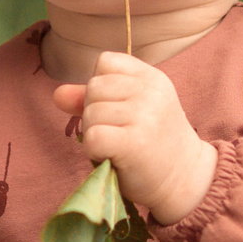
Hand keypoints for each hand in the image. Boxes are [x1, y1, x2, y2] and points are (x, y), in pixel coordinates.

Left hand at [51, 51, 217, 221]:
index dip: (102, 87)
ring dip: (95, 133)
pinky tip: (113, 157)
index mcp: (151, 77)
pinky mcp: (134, 142)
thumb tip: (57, 94)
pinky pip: (92, 137)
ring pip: (90, 113)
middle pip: (94, 87)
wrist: (184, 179)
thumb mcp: (131, 111)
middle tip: (120, 133)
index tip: (119, 110)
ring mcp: (144, 115)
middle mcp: (150, 91)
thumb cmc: (153, 144)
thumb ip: (94, 98)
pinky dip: (94, 151)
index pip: (105, 62)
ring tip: (118, 146)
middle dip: (95, 112)